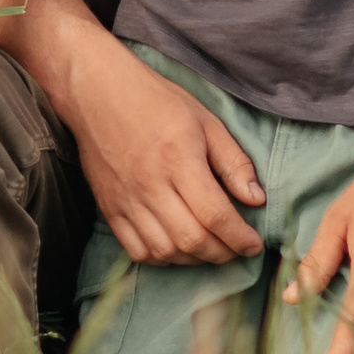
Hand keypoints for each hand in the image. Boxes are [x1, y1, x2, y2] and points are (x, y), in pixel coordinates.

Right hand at [63, 32, 264, 266]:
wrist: (97, 94)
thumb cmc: (155, 102)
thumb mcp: (205, 121)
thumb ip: (233, 162)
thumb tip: (256, 199)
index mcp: (178, 160)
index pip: (215, 214)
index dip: (239, 237)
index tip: (254, 244)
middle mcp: (151, 185)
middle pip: (192, 239)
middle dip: (222, 254)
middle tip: (236, 249)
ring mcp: (126, 200)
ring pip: (165, 251)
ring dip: (194, 260)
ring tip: (210, 250)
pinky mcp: (109, 208)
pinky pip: (136, 250)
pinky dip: (161, 258)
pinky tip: (176, 248)